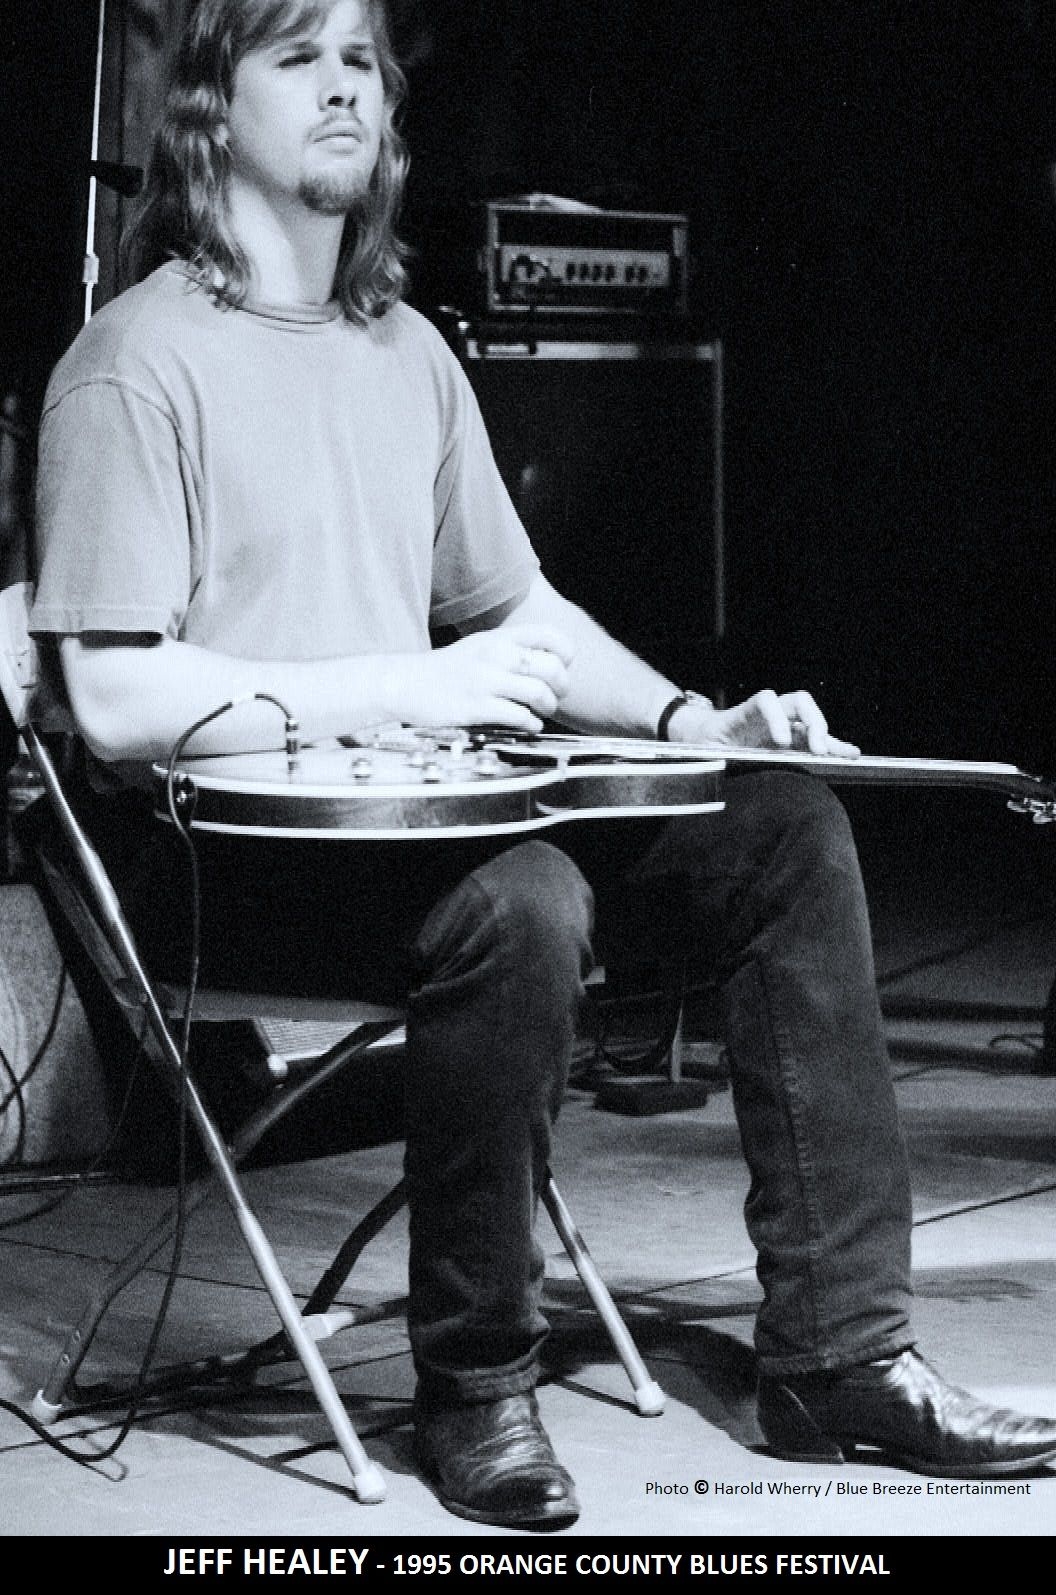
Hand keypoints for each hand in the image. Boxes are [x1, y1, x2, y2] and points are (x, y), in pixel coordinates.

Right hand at [401, 625, 574, 732]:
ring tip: (542, 712)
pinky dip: (531, 724)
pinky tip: (528, 725)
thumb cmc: (446, 670)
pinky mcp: (476, 707)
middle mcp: (495, 654)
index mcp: (499, 637)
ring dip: (548, 707)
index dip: (566, 654)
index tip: (561, 667)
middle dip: (562, 687)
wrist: (404, 683)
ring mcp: (485, 681)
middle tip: (556, 696)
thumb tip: (549, 664)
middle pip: (552, 667)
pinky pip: (519, 716)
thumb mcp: (479, 646)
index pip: (550, 634)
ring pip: (539, 692)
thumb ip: (511, 649)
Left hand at [669, 688, 859, 758]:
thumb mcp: (701, 752)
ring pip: (810, 721)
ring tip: (843, 753)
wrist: (700, 738)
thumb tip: (714, 778)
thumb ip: (709, 761)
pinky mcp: (789, 740)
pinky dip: (832, 746)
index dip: (776, 717)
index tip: (780, 743)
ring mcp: (781, 725)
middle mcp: (767, 715)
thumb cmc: (701, 744)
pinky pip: (814, 740)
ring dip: (827, 736)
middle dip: (812, 724)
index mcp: (744, 714)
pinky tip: (849, 754)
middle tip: (817, 750)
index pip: (765, 701)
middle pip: (797, 704)